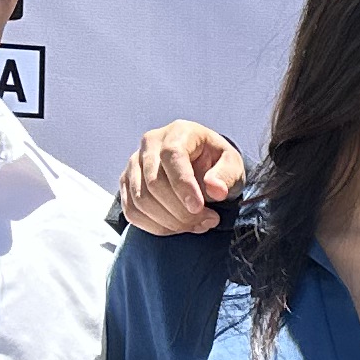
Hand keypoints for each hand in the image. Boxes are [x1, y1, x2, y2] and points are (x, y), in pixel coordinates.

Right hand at [118, 122, 245, 235]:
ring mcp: (134, 163)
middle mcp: (150, 143)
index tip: (198, 208)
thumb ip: (226, 175)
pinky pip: (132, 211)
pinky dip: (155, 226)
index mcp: (179, 132)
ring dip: (169, 221)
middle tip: (206, 222)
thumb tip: (216, 190)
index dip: (183, 185)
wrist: (201, 166)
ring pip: (141, 199)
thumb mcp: (232, 165)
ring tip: (196, 225)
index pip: (172, 155)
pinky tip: (177, 227)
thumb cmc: (217, 164)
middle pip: (153, 182)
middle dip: (180, 210)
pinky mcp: (127, 182)